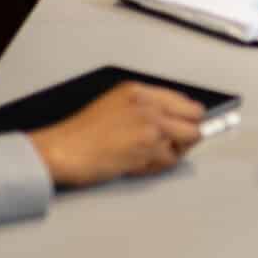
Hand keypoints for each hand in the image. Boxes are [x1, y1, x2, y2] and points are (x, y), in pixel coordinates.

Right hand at [27, 81, 204, 186]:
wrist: (63, 150)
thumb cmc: (81, 134)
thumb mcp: (114, 104)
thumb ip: (144, 107)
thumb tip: (172, 119)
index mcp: (138, 91)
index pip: (184, 101)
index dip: (189, 117)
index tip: (192, 125)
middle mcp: (148, 104)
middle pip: (194, 120)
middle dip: (187, 135)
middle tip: (172, 145)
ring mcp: (151, 125)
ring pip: (185, 142)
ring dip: (170, 153)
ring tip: (145, 156)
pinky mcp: (149, 147)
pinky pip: (169, 160)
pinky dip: (157, 166)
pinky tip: (136, 164)